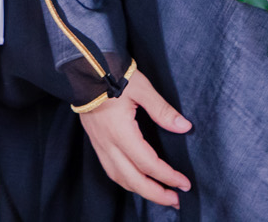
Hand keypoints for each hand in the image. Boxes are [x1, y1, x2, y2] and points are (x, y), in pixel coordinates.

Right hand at [79, 68, 191, 205]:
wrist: (83, 67)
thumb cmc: (113, 74)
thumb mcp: (142, 88)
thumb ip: (162, 110)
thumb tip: (184, 127)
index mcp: (120, 132)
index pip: (148, 164)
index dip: (167, 176)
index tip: (183, 183)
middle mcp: (108, 143)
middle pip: (132, 180)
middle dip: (155, 194)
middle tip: (175, 200)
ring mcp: (99, 143)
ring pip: (119, 178)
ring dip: (140, 190)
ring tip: (158, 194)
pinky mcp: (95, 141)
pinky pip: (110, 169)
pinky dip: (125, 180)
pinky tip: (135, 180)